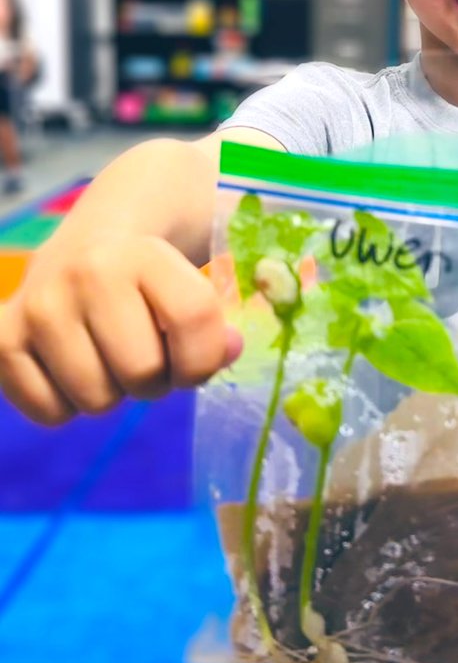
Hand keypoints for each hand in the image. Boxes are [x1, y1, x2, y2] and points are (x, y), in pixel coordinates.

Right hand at [0, 234, 241, 425]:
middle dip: (155, 379)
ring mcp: (39, 305)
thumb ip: (216, 325)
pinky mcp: (3, 338)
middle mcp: (86, 272)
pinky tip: (71, 366)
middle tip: (146, 354)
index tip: (195, 357)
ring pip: (96, 400)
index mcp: (145, 254)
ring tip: (109, 356)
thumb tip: (230, 350)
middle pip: (143, 372)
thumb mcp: (193, 289)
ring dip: (112, 393)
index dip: (205, 358)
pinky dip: (67, 405)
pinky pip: (50, 412)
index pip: (195, 321)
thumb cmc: (153, 286)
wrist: (88, 251)